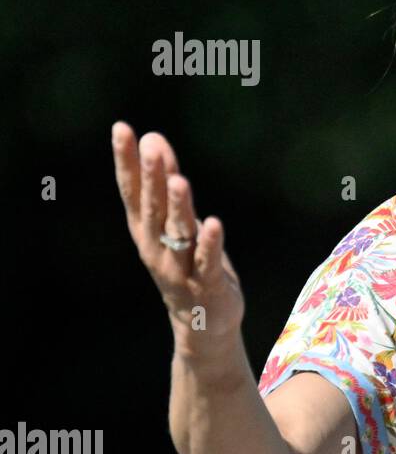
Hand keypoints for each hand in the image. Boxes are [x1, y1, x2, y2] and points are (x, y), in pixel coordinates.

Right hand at [112, 121, 244, 353]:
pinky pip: (207, 261)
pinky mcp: (207, 284)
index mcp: (145, 230)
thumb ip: (166, 181)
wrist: (201, 324)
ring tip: (180, 180)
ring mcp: (180, 267)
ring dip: (179, 207)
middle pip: (153, 208)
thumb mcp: (176, 220)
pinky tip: (215, 224)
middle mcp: (156, 247)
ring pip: (178, 234)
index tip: (122, 129)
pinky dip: (210, 243)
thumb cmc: (187, 262)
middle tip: (152, 146)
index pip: (132, 190)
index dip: (126, 160)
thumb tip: (153, 139)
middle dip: (153, 177)